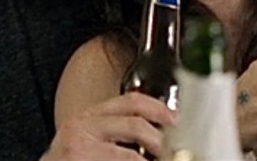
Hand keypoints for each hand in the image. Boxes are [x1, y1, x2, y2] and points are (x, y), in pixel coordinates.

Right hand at [41, 92, 176, 160]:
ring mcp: (79, 151)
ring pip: (130, 156)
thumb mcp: (86, 140)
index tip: (177, 121)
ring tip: (167, 160)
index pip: (131, 102)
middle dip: (162, 141)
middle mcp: (81, 129)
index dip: (159, 109)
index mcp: (87, 117)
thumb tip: (159, 136)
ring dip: (155, 158)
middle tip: (176, 150)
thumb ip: (116, 132)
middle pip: (136, 126)